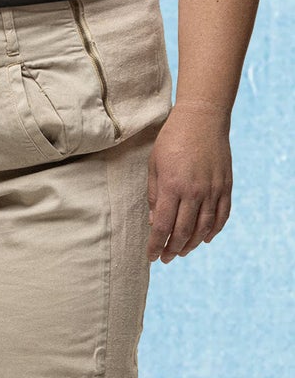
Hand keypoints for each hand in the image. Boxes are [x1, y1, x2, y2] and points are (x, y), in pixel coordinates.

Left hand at [147, 102, 232, 261]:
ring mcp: (213, 190)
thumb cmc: (172, 140)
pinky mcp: (226, 186)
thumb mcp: (154, 165)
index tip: (151, 256)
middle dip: (172, 249)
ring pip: (203, 227)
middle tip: (166, 258)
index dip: (156, 244)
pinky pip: (222, 215)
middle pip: (183, 231)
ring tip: (182, 251)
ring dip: (192, 244)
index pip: (163, 226)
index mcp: (172, 187)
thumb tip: (155, 221)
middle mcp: (194, 192)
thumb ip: (154, 194)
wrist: (202, 119)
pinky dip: (214, 230)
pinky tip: (205, 238)